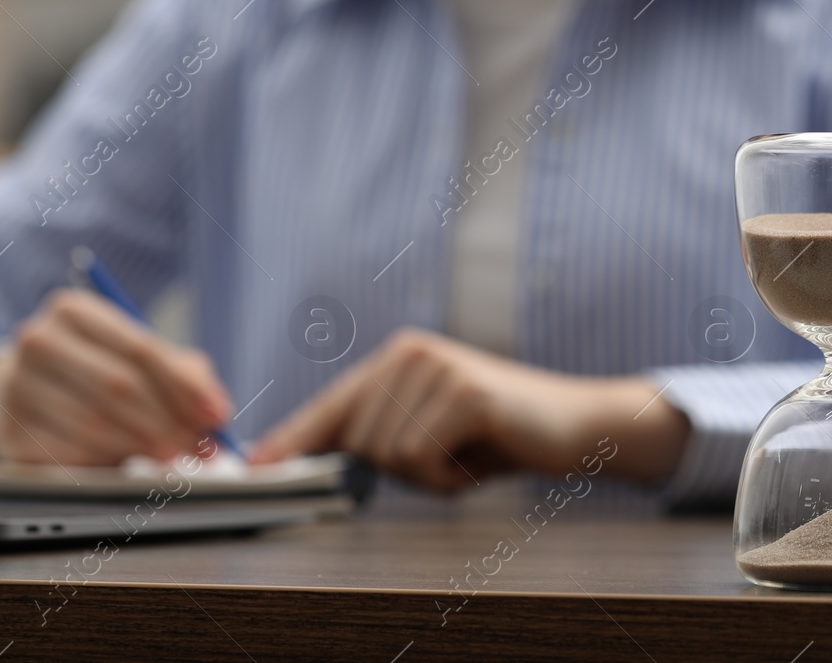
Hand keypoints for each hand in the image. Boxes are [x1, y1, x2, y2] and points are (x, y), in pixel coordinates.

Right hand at [0, 288, 232, 464]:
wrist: (25, 387)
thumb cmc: (94, 366)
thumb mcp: (136, 352)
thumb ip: (182, 373)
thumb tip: (215, 411)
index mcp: (73, 310)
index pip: (140, 348)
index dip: (185, 385)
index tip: (217, 414)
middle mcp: (39, 341)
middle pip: (118, 387)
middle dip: (168, 421)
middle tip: (199, 445)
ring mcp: (19, 387)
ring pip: (95, 424)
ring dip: (144, 447)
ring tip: (175, 456)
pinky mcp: (12, 433)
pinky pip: (72, 454)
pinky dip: (109, 462)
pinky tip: (130, 461)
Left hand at [249, 328, 690, 490]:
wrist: (575, 424)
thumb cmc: (498, 436)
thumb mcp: (430, 432)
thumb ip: (378, 438)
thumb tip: (310, 464)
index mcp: (397, 358)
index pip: (333, 405)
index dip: (294, 440)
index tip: (256, 466)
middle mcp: (410, 353)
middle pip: (359, 443)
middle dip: (400, 473)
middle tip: (451, 461)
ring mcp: (436, 367)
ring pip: (387, 455)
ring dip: (428, 477)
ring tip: (468, 455)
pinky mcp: (464, 392)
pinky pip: (420, 459)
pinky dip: (447, 478)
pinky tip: (479, 458)